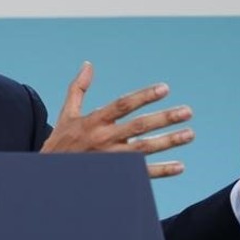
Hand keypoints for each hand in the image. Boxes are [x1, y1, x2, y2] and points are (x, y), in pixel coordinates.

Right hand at [40, 62, 194, 177]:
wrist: (49, 175)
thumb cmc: (60, 142)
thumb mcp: (67, 114)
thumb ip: (79, 89)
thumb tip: (88, 64)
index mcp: (94, 121)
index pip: (122, 105)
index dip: (144, 96)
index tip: (165, 88)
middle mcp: (103, 139)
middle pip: (138, 127)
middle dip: (164, 118)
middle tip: (187, 112)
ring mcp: (110, 159)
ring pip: (144, 149)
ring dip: (168, 142)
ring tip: (189, 134)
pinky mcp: (114, 175)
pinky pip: (141, 173)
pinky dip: (161, 171)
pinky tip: (179, 166)